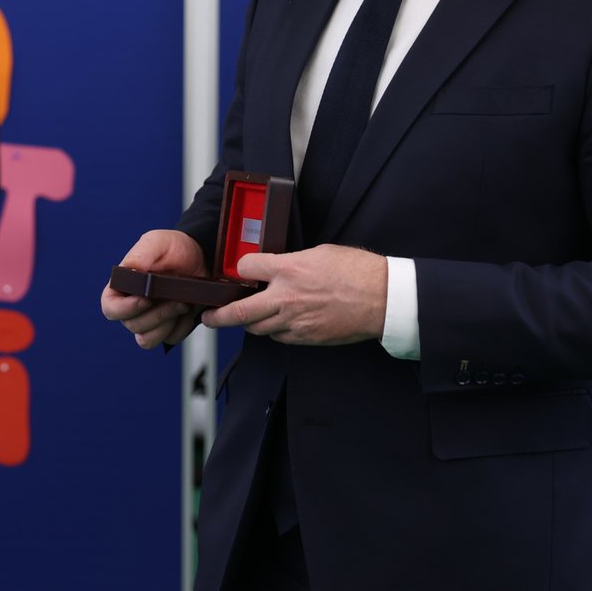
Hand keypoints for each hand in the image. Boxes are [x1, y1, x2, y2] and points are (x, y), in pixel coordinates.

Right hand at [100, 229, 205, 348]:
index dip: (124, 309)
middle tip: (177, 300)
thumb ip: (142, 252)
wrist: (201, 258)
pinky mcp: (168, 329)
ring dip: (167, 324)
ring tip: (183, 304)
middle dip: (156, 314)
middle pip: (133, 325)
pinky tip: (189, 310)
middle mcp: (132, 308)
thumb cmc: (174, 248)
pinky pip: (170, 338)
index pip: (110, 308)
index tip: (145, 299)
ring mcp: (150, 321)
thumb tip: (129, 267)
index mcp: (122, 288)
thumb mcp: (159, 242)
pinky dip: (181, 327)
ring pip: (147, 339)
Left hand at [201, 245, 386, 344]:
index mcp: (289, 270)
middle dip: (218, 316)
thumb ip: (292, 262)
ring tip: (244, 318)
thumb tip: (277, 267)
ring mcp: (295, 321)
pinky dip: (273, 330)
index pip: (246, 268)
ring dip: (248, 323)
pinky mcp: (306, 337)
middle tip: (209, 317)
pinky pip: (279, 337)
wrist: (382, 299)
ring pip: (257, 328)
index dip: (240, 269)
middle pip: (239, 310)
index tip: (239, 271)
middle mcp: (286, 297)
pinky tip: (277, 323)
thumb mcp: (319, 253)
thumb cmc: (357, 271)